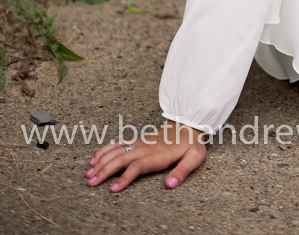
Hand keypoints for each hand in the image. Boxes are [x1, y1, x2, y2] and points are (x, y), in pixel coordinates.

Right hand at [85, 122, 206, 191]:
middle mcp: (145, 148)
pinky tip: (94, 158)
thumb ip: (182, 171)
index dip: (125, 178)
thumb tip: (170, 185)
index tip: (113, 189)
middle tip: (91, 183)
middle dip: (105, 171)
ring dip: (101, 161)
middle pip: (122, 159)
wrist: (188, 123)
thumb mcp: (194, 157)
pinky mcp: (137, 140)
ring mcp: (140, 143)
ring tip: (88, 173)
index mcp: (158, 155)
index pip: (137, 166)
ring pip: (117, 151)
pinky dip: (105, 150)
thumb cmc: (191, 143)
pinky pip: (118, 144)